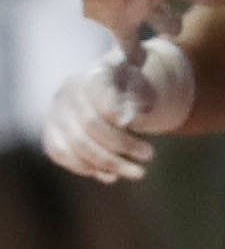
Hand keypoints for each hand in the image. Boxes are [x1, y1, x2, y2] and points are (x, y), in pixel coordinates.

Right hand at [39, 36, 187, 182]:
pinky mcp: (51, 132)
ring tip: (138, 173)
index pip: (98, 89)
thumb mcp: (144, 88)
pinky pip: (60, 153)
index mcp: (96, 73)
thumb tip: (124, 120)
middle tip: (150, 154)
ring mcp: (57, 112)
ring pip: (77, 144)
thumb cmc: (134, 92)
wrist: (114, 94)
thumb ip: (138, 98)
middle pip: (91, 123)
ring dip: (110, 163)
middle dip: (123, 143)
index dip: (111, 108)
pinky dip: (86, 167)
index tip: (127, 122)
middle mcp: (70, 90)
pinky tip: (111, 175)